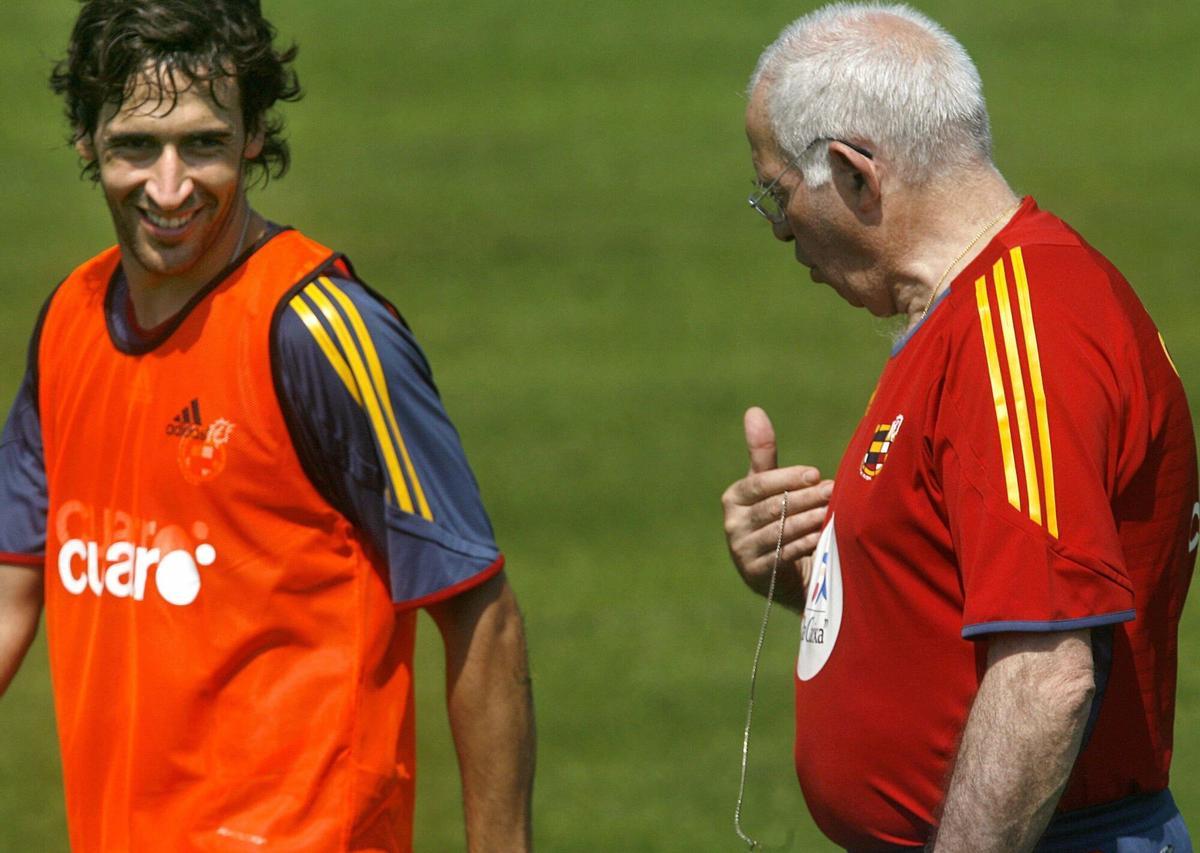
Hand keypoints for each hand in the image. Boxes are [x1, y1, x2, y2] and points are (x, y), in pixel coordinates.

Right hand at [720, 407, 832, 609]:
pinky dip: (804, 544)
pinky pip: (783, 555)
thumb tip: (753, 411)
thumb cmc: (776, 517)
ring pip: (779, 531)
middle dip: (804, 499)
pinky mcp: (755, 573)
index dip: (787, 478)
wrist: (780, 570)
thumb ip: (762, 452)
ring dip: (808, 520)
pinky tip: (823, 537)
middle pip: (772, 508)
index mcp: (733, 498)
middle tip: (832, 491)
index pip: (759, 484)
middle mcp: (733, 524)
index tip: (816, 473)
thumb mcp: (769, 486)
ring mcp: (741, 550)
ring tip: (831, 512)